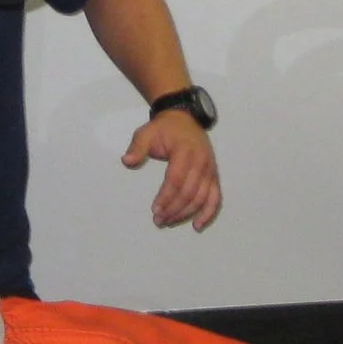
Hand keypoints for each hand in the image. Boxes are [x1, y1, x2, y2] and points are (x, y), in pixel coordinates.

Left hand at [123, 109, 220, 230]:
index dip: (165, 196)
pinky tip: (197, 225)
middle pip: (189, 192)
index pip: (176, 179)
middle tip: (158, 220)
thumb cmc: (164, 129)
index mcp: (184, 150)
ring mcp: (210, 169)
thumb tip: (127, 161)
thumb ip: (137, 147)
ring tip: (169, 222)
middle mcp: (201, 161)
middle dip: (173, 209)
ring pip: (201, 197)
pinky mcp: (214, 175)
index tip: (154, 209)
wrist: (184, 118)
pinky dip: (208, 212)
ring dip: (185, 213)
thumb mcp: (146, 132)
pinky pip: (215, 196)